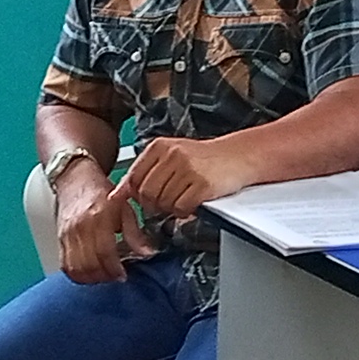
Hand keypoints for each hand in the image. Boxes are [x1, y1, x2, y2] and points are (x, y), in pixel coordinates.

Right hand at [54, 168, 153, 284]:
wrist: (75, 180)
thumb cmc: (100, 192)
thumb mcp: (125, 208)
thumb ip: (135, 234)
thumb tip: (147, 253)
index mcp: (98, 217)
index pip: (104, 253)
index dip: (114, 269)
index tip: (123, 275)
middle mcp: (79, 227)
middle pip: (89, 265)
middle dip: (105, 276)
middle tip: (115, 276)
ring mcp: (67, 234)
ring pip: (76, 269)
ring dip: (91, 278)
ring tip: (104, 275)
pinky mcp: (59, 239)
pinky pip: (65, 266)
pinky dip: (77, 274)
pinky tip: (89, 273)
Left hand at [112, 134, 254, 221]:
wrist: (240, 155)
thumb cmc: (205, 159)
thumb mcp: (173, 155)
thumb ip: (148, 171)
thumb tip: (118, 194)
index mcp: (159, 147)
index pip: (133, 178)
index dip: (138, 195)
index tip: (147, 200)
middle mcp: (171, 155)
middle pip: (146, 193)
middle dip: (154, 205)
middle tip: (167, 203)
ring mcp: (187, 169)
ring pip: (163, 203)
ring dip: (171, 208)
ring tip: (184, 199)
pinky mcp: (202, 184)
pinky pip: (181, 208)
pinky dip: (185, 211)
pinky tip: (194, 203)